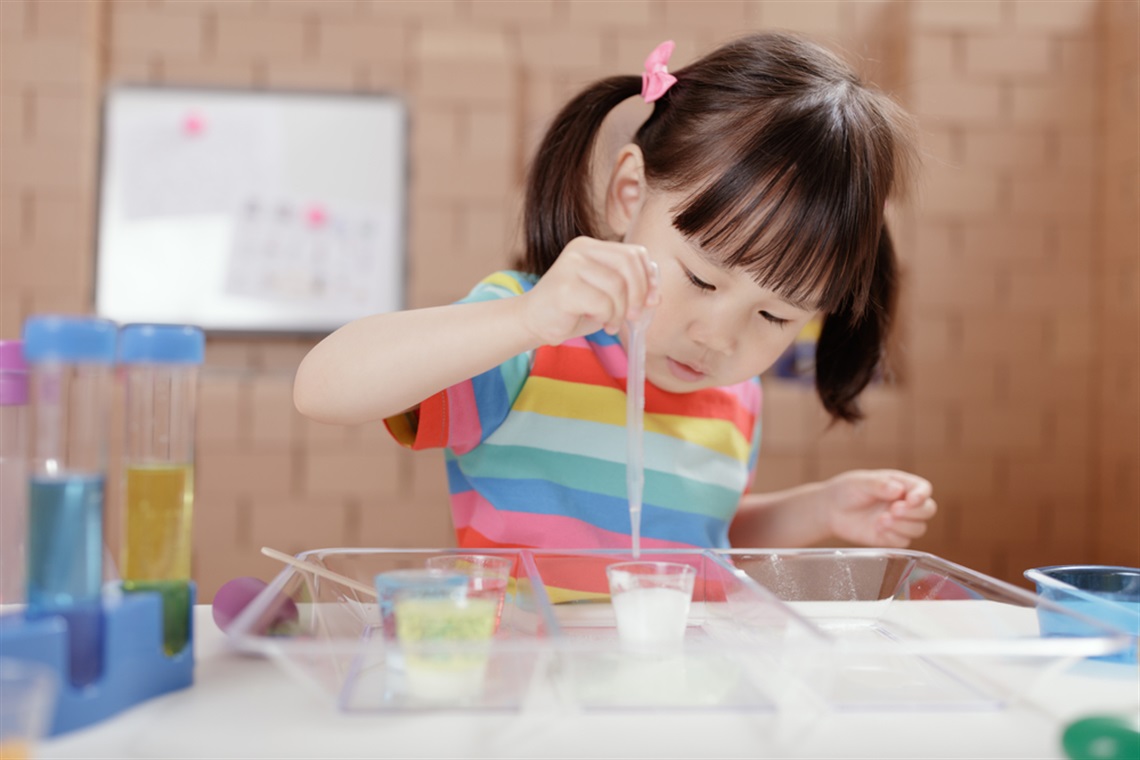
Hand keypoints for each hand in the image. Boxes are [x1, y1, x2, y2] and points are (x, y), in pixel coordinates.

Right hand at [520, 237, 660, 345]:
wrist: (534, 322)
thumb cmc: (574, 309)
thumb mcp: (607, 296)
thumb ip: (631, 290)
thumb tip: (656, 296)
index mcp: (592, 246)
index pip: (635, 253)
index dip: (649, 277)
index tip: (650, 301)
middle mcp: (580, 250)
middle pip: (629, 264)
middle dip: (638, 294)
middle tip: (633, 316)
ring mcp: (570, 266)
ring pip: (617, 286)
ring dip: (621, 311)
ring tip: (612, 323)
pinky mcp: (564, 288)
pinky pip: (602, 303)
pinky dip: (607, 317)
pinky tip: (601, 323)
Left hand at [823, 469, 936, 547]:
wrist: (830, 511)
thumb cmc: (847, 490)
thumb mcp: (860, 482)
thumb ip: (879, 484)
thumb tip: (898, 490)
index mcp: (902, 485)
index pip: (923, 489)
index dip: (921, 495)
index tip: (911, 499)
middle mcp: (905, 503)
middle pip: (927, 510)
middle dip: (915, 512)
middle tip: (893, 510)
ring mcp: (900, 522)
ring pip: (919, 528)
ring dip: (903, 526)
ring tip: (881, 520)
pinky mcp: (891, 538)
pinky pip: (904, 542)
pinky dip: (893, 537)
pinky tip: (877, 529)